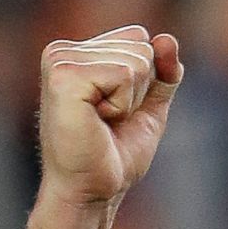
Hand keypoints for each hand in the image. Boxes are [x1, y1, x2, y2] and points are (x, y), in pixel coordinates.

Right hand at [37, 25, 183, 205]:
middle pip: (141, 47)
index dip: (145, 80)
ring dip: (130, 100)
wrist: (94, 190)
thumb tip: (167, 38)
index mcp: (78, 53)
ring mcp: (59, 60)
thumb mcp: (150, 106)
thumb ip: (163, 72)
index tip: (116, 109)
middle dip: (139, 91)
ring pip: (136, 60)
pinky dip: (122, 105)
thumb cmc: (115, 153)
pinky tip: (96, 120)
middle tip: (108, 120)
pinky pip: (124, 74)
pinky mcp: (63, 76)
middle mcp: (63, 50)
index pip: (139, 38)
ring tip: (101, 121)